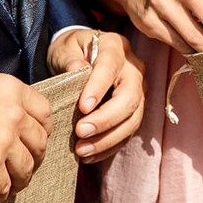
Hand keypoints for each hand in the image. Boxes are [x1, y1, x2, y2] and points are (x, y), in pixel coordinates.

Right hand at [0, 74, 49, 202]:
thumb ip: (4, 102)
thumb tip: (18, 124)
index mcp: (12, 90)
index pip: (44, 114)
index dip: (42, 132)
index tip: (35, 142)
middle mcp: (13, 113)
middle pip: (39, 144)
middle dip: (33, 159)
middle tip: (24, 168)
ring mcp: (2, 140)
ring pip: (25, 168)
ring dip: (19, 180)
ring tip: (10, 185)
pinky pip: (5, 187)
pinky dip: (0, 195)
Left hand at [46, 28, 146, 162]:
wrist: (82, 56)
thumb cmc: (72, 50)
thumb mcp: (64, 48)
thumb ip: (69, 59)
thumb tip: (76, 70)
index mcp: (115, 47)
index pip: (110, 68)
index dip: (98, 88)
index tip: (82, 107)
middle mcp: (133, 68)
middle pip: (129, 98)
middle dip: (106, 119)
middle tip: (80, 132)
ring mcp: (138, 90)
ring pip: (133, 119)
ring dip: (108, 139)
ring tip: (82, 150)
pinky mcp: (135, 110)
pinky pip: (128, 133)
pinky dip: (109, 147)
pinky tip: (89, 155)